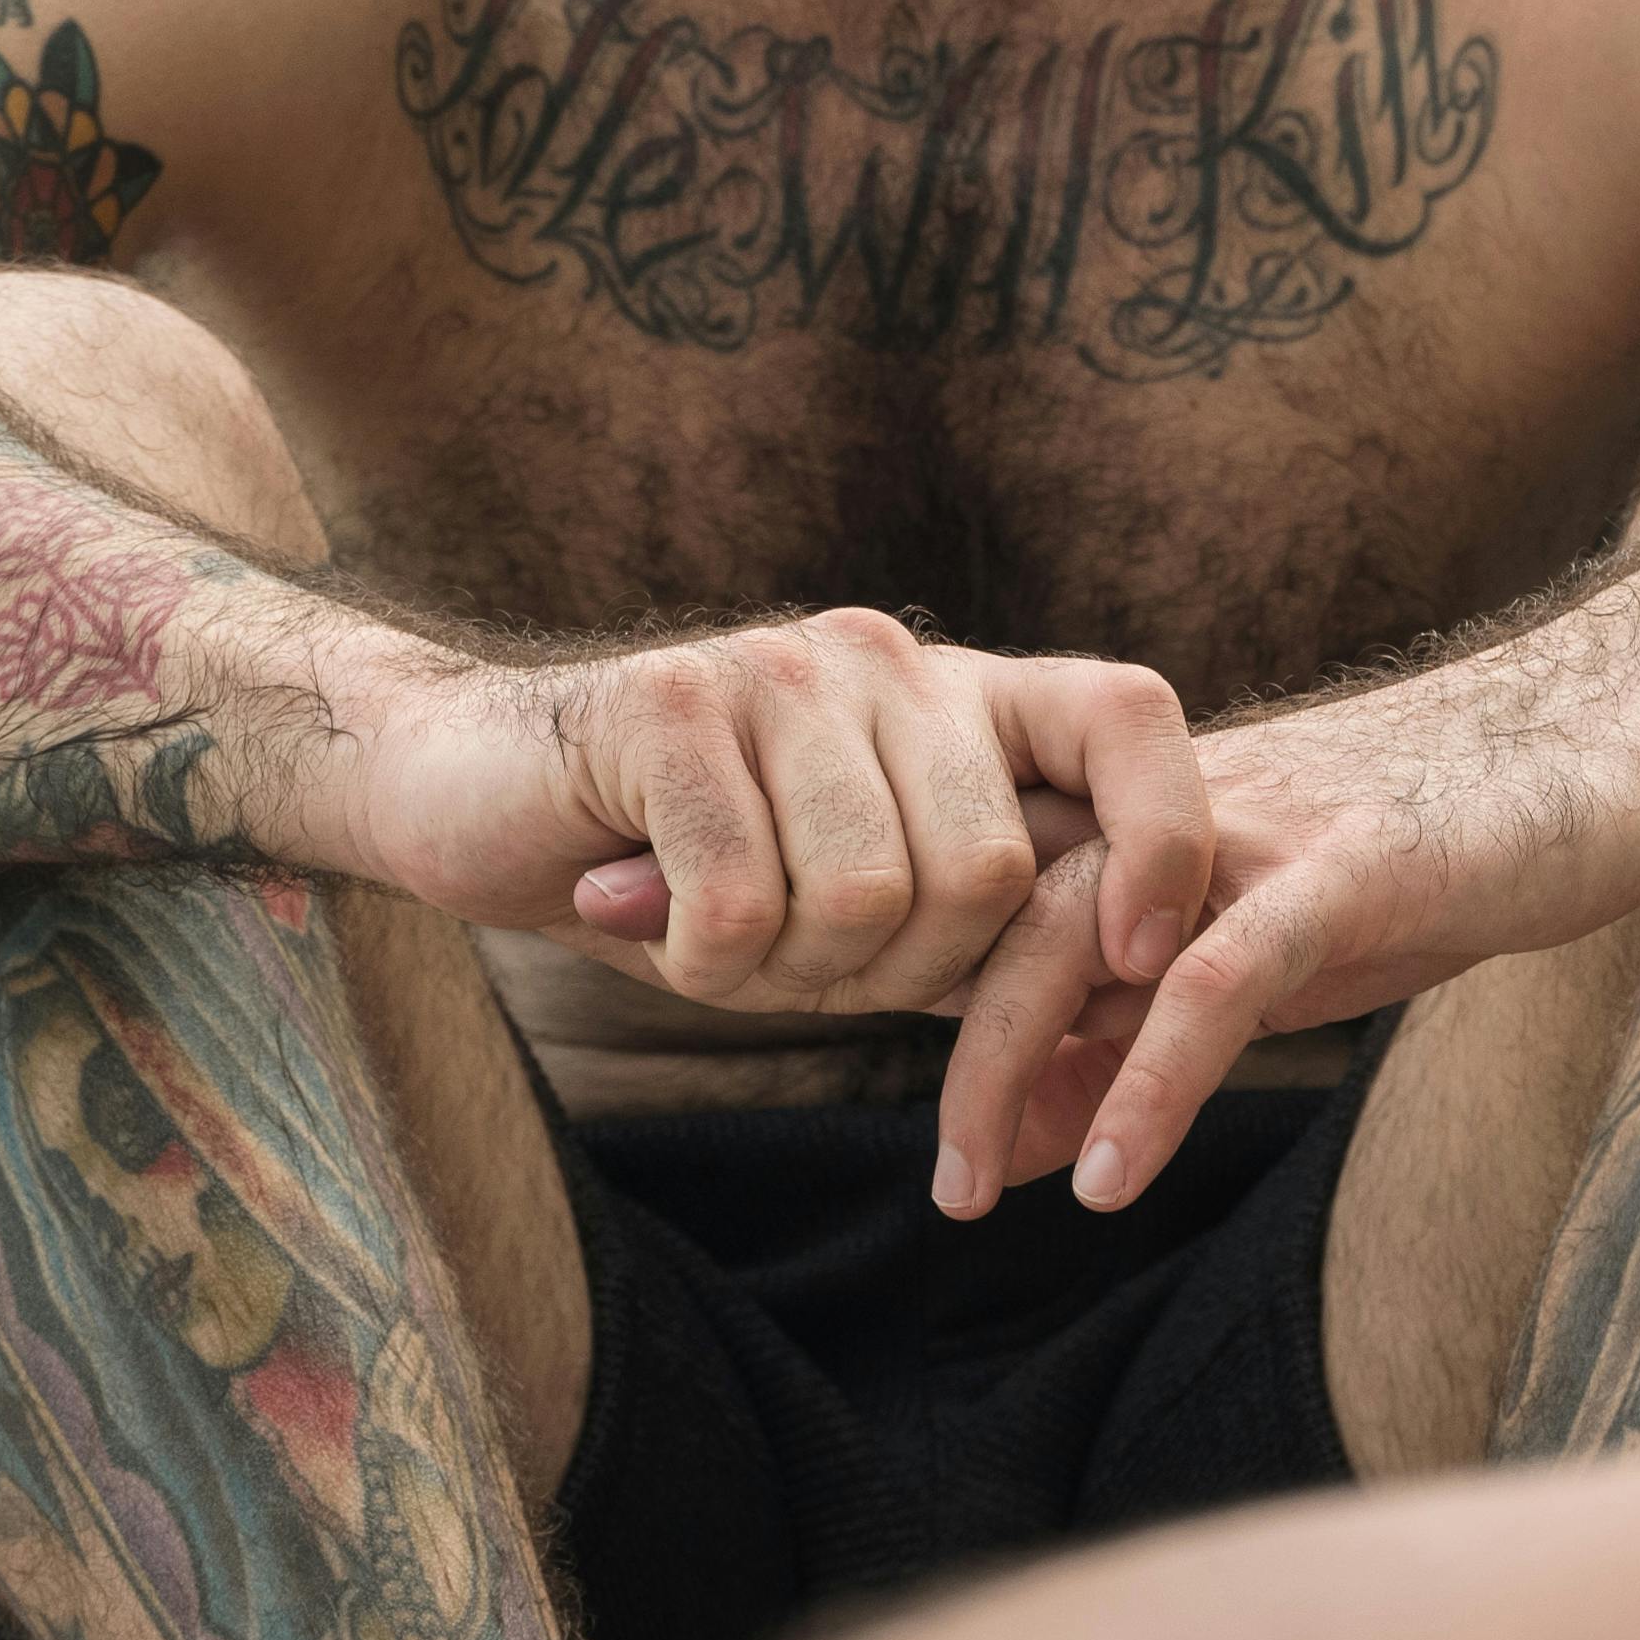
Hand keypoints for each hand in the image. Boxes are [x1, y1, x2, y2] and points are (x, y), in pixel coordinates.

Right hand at [336, 614, 1213, 1021]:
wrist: (474, 799)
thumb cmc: (688, 874)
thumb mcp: (866, 906)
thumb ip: (986, 922)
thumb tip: (1145, 982)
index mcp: (957, 695)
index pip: (1131, 717)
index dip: (1165, 838)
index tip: (1137, 955)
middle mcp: (885, 657)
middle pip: (986, 871)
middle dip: (895, 975)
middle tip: (793, 964)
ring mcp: (777, 668)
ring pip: (868, 900)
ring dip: (784, 974)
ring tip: (713, 935)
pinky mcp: (668, 704)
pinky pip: (742, 906)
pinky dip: (699, 962)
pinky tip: (641, 919)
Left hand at [925, 657, 1639, 1218]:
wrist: (1610, 742)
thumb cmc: (1443, 857)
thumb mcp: (1270, 961)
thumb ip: (1139, 1035)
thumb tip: (1011, 1139)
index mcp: (1156, 825)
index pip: (999, 903)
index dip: (942, 1007)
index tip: (944, 1150)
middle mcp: (1181, 815)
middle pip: (1007, 912)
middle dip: (957, 1052)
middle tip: (948, 1193)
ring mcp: (1260, 836)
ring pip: (1079, 929)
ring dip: (1005, 1063)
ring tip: (981, 1190)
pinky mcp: (1348, 870)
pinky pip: (1217, 975)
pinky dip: (1150, 1078)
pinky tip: (1112, 1174)